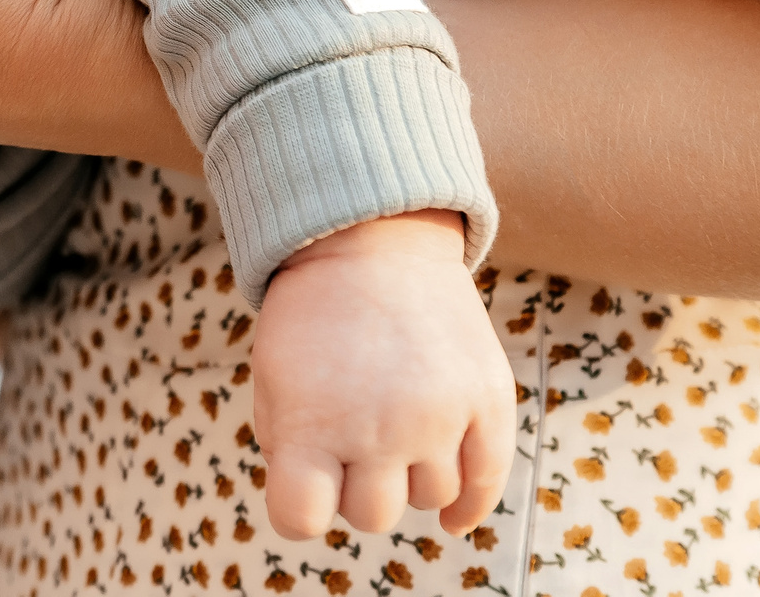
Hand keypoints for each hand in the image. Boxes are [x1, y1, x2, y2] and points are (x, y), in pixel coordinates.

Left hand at [251, 211, 514, 539]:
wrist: (370, 240)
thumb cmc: (311, 315)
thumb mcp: (272, 376)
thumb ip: (287, 448)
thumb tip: (319, 511)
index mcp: (309, 425)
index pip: (301, 518)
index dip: (300, 508)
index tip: (305, 485)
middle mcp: (378, 429)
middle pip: (373, 516)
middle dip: (356, 488)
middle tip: (352, 441)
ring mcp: (439, 416)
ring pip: (430, 498)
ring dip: (409, 477)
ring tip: (394, 427)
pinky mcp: (487, 399)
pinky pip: (486, 483)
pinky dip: (469, 506)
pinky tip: (453, 516)